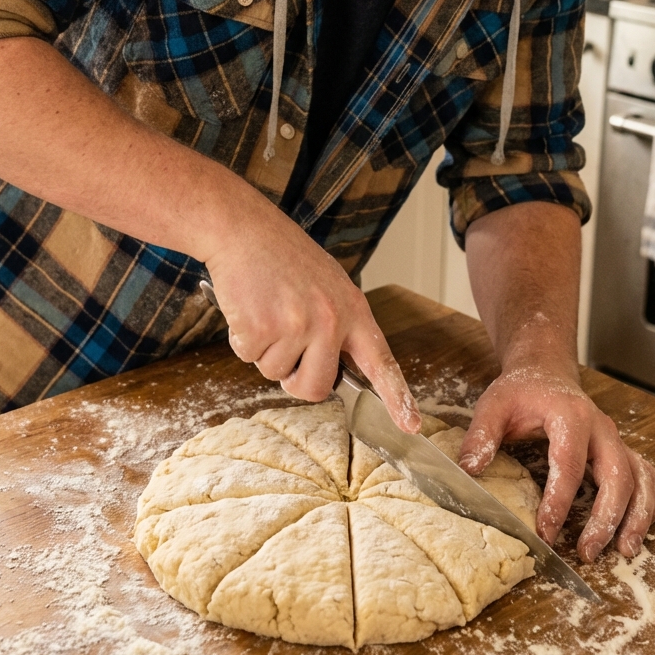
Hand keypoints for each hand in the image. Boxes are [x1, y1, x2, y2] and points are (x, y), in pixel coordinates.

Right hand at [204, 180, 420, 433]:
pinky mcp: (262, 329)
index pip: (381, 362)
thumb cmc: (283, 256)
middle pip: (317, 388)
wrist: (244, 229)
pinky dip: (242, 339)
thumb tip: (331, 369)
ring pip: (277, 374)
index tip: (412, 425)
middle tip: (284, 342)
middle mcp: (330, 321)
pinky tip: (248, 307)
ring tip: (266, 308)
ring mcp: (297, 325)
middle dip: (296, 379)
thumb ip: (337, 325)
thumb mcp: (328, 285)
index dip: (397, 397)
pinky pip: (249, 358)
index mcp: (353, 309)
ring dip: (264, 351)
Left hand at [458, 358, 654, 561]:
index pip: (569, 465)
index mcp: (570, 416)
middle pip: (617, 476)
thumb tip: (468, 469)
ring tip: (624, 550)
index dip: (559, 502)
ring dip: (637, 516)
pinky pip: (648, 476)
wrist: (546, 372)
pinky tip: (637, 529)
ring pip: (641, 479)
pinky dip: (649, 503)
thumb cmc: (521, 391)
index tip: (546, 532)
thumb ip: (481, 435)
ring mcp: (616, 440)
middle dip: (606, 518)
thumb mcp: (494, 406)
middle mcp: (602, 428)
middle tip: (587, 552)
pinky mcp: (622, 450)